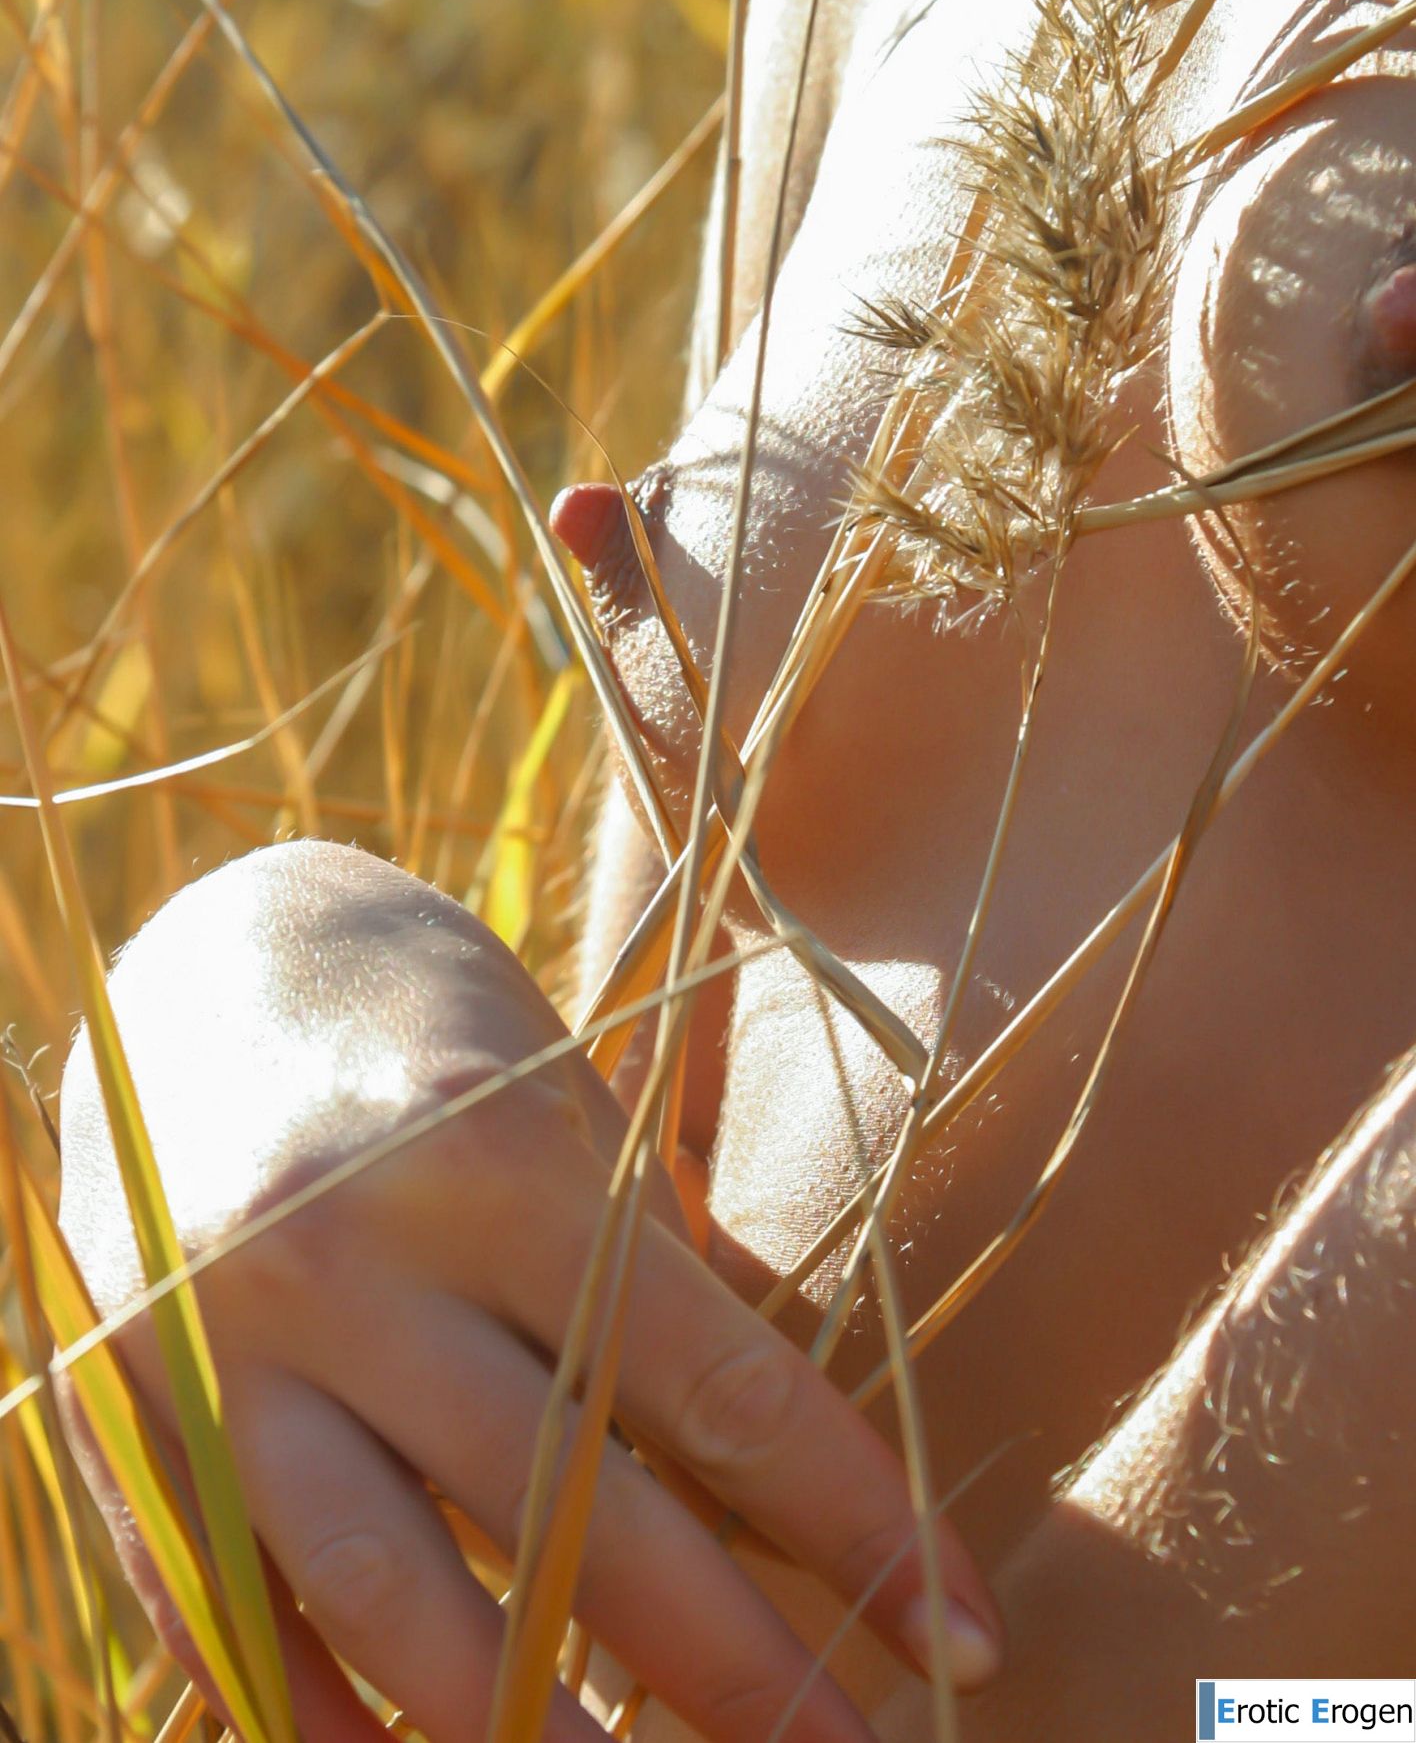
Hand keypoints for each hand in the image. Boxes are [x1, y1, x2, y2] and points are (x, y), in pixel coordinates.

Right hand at [59, 840, 1000, 1741]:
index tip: (961, 1627)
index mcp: (497, 1163)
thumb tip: (798, 1464)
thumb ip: (670, 1276)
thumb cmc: (437, 1028)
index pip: (711, 1385)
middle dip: (735, 1665)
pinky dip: (324, 1717)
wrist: (211, 953)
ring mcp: (228, 1347)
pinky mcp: (131, 1409)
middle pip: (572, 1513)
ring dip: (531, 1735)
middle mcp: (357, 1260)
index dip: (854, 1521)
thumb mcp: (571, 1109)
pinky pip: (228, 1607)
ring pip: (391, 1594)